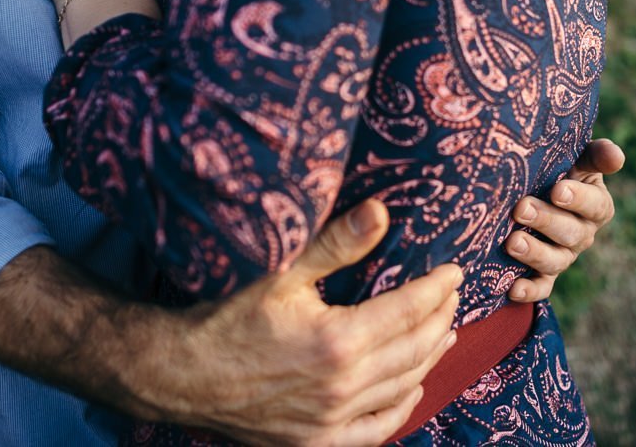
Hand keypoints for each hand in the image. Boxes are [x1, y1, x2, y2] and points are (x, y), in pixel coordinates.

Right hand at [129, 199, 461, 444]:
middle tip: (452, 297)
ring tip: (446, 333)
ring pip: (403, 388)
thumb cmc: (228, 317)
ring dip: (430, 359)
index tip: (454, 272)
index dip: (437, 289)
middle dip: (441, 319)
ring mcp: (331, 422)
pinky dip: (403, 406)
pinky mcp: (318, 443)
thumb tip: (381, 211)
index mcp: (338, 342)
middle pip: (415, 349)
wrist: (182, 375)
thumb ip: (337, 243)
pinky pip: (378, 429)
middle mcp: (342, 388)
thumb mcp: (282, 271)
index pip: (409, 310)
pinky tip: (414, 387)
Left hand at [505, 138, 624, 301]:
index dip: (579, 199)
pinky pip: (541, 287)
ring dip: (535, 253)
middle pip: (571, 233)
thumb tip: (616, 157)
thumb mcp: (579, 157)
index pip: (595, 205)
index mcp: (597, 205)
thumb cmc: (561, 169)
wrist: (535, 190)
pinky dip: (529, 290)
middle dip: (547, 221)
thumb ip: (597, 156)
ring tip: (512, 242)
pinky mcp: (545, 274)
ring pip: (556, 261)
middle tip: (522, 209)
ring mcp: (564, 255)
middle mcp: (583, 234)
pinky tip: (512, 288)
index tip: (558, 190)